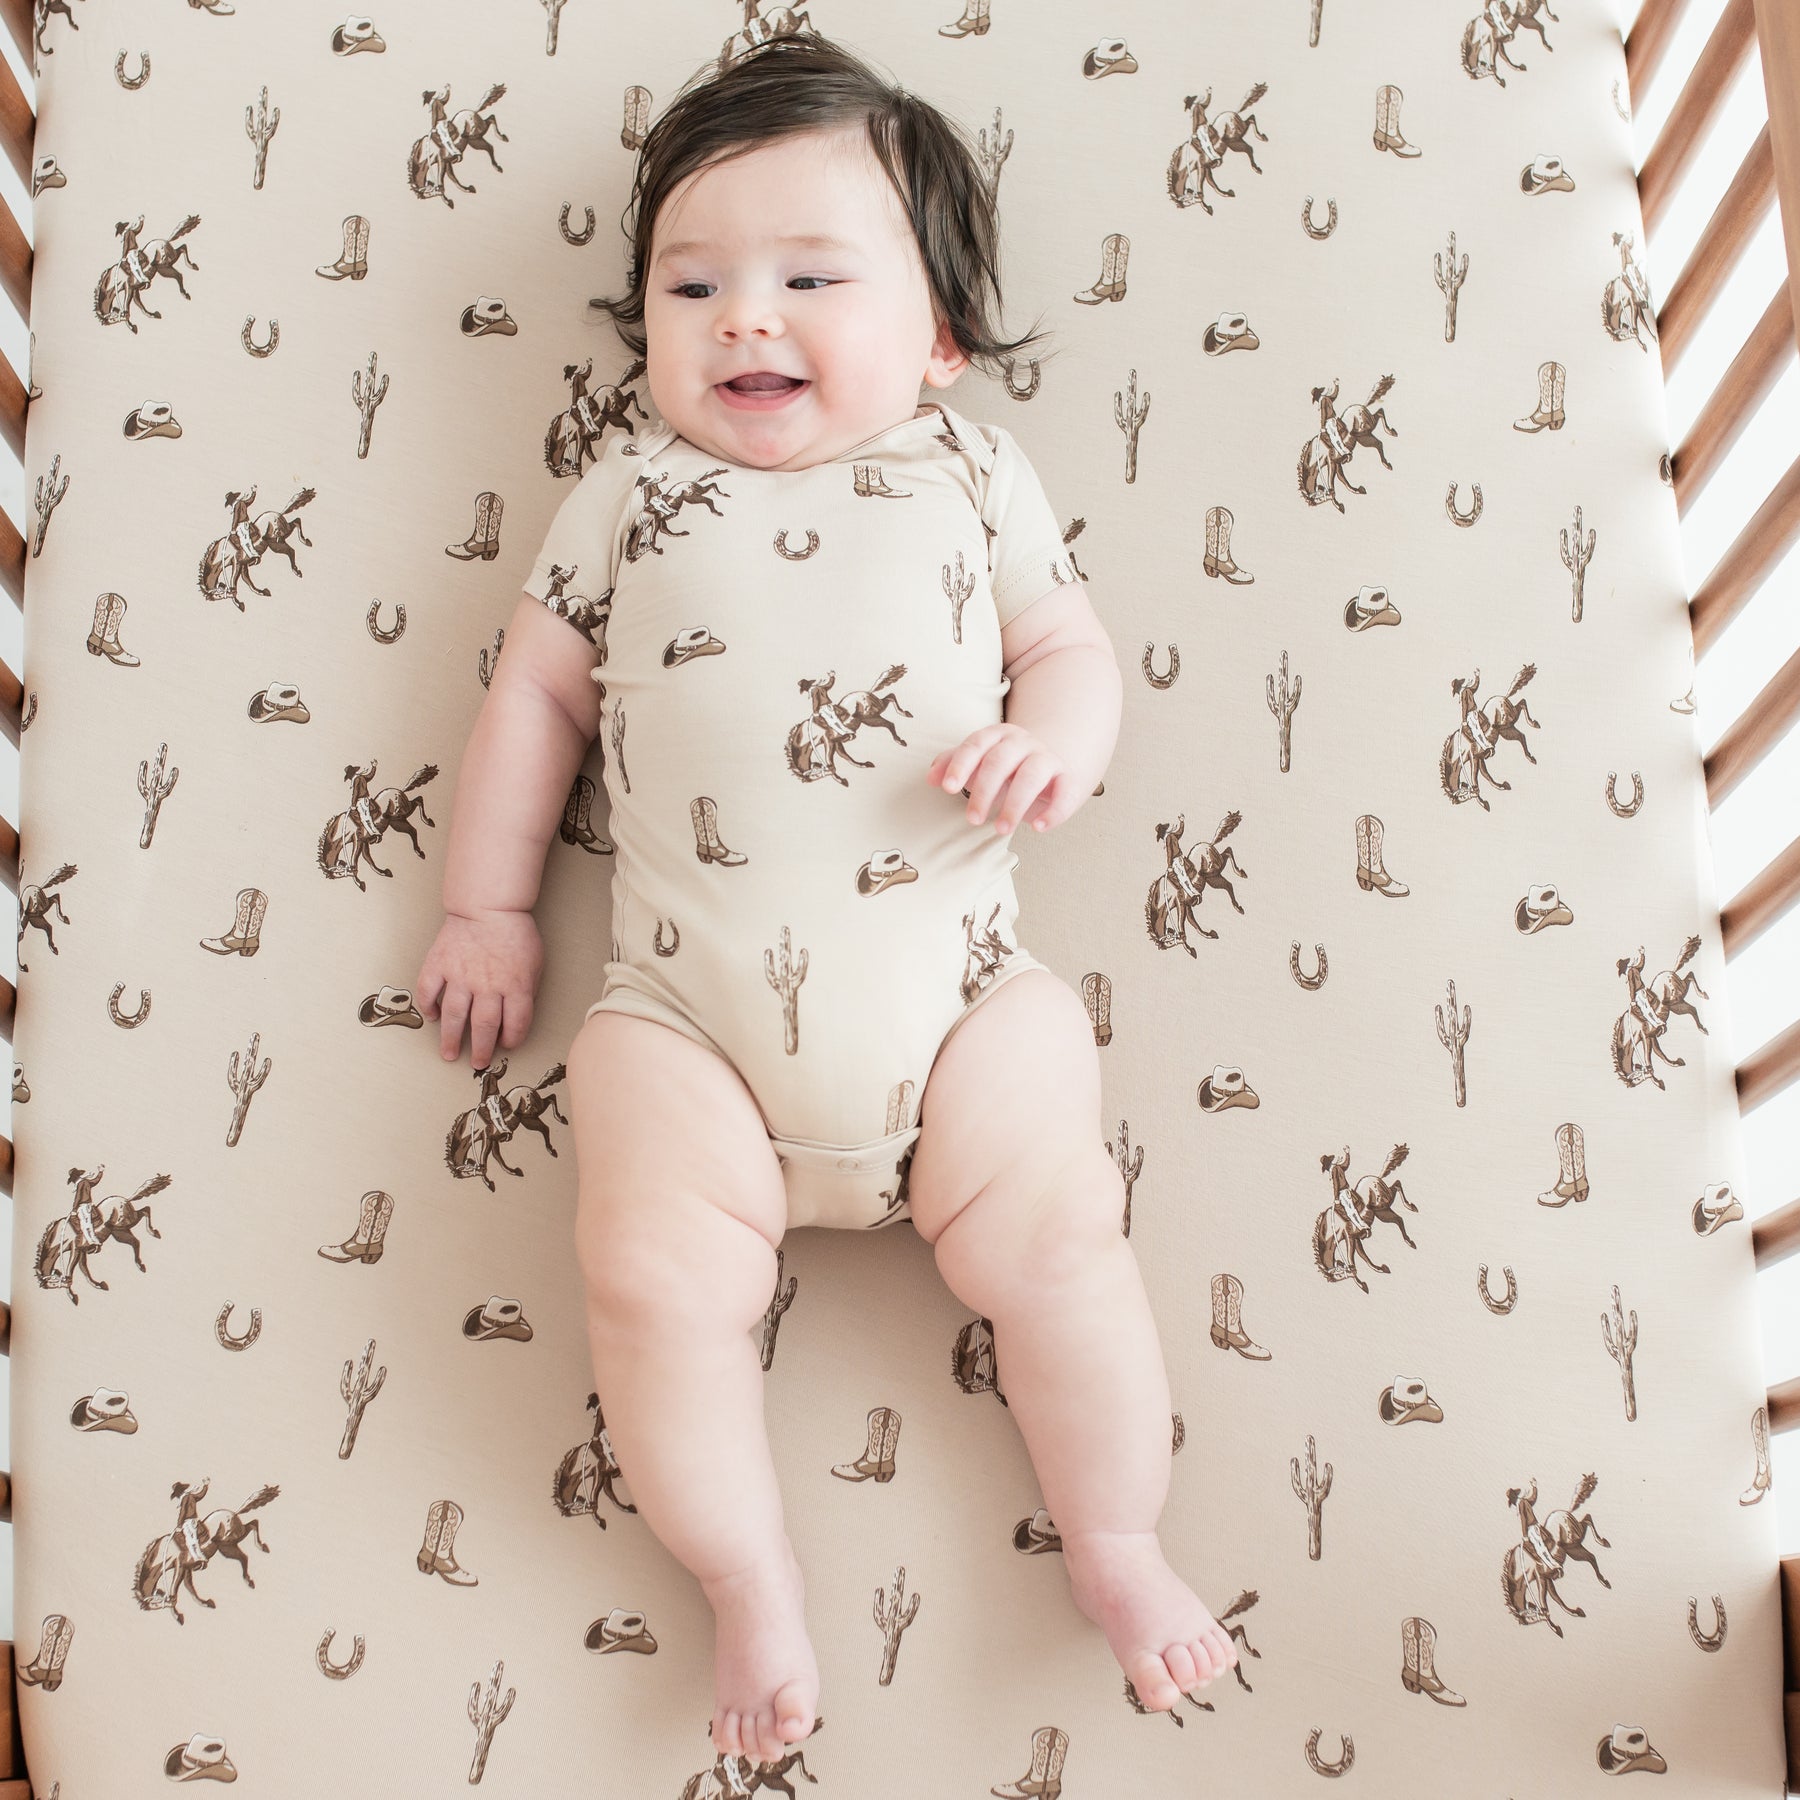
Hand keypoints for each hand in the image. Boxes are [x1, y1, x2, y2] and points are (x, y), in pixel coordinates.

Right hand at [414, 906, 544, 1066]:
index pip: (516, 1024)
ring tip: (449, 1055)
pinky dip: (429, 1007)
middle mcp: (487, 985)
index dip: (512, 1039)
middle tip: (478, 1063)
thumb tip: (516, 1015)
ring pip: (455, 1016)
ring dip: (452, 1039)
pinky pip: (429, 991)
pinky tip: (433, 1018)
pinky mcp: (439, 964)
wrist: (488, 906)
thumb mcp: (534, 963)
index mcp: (515, 985)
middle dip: (482, 1050)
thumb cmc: (516, 934)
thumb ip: (526, 990)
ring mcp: (460, 976)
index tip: (506, 1045)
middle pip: (484, 1026)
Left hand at [927, 724, 1070, 835]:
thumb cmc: (1008, 767)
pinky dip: (1054, 811)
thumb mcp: (980, 762)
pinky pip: (1065, 792)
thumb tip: (930, 778)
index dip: (961, 765)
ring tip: (1001, 829)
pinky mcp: (1068, 779)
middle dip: (984, 791)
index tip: (948, 789)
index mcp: (998, 735)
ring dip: (1014, 804)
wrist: (1052, 766)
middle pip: (1001, 760)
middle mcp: (1023, 743)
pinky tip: (1038, 827)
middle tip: (972, 819)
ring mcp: (1047, 759)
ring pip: (1032, 776)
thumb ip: (954, 766)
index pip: (976, 744)